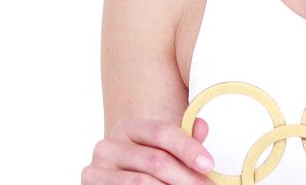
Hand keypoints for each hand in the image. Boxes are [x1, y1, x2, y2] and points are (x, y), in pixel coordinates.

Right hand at [81, 117, 214, 183]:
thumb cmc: (144, 170)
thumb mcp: (163, 153)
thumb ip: (183, 141)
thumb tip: (201, 125)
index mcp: (127, 128)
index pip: (161, 132)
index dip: (188, 148)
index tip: (209, 165)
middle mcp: (107, 146)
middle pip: (155, 160)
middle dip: (186, 177)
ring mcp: (95, 170)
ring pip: (143, 182)